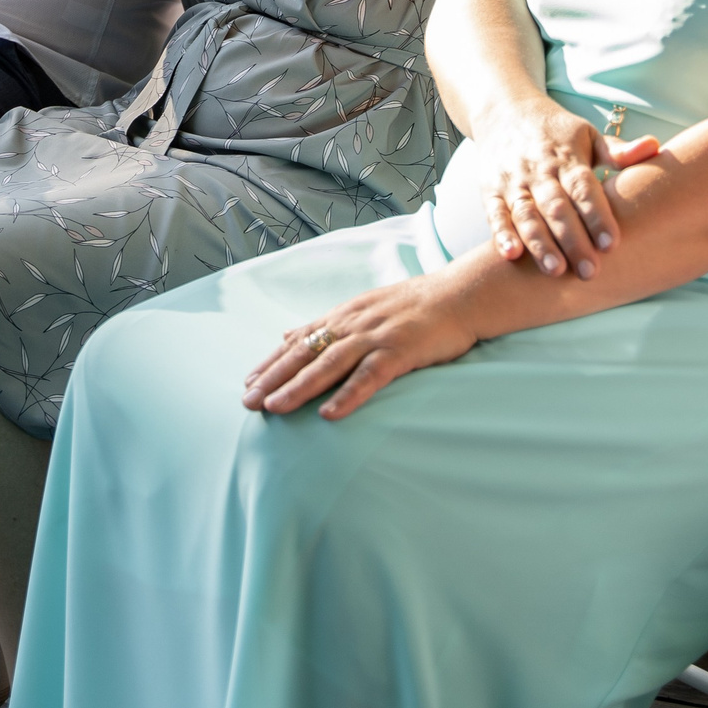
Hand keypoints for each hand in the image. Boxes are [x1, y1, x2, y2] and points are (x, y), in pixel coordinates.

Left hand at [241, 273, 477, 420]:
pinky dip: (348, 395)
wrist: (461, 293)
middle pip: (306, 354)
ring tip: (274, 408)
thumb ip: (327, 324)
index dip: (272, 362)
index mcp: (344, 316)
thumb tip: (289, 333)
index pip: (299, 341)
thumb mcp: (364, 308)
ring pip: (329, 364)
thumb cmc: (415, 306)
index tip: (247, 383)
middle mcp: (353, 324)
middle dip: (274, 378)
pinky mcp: (400, 350)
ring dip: (299, 387)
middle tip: (247, 401)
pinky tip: (329, 414)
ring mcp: (376, 336)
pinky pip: (369, 376)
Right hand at [481, 100, 661, 279]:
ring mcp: (513, 181)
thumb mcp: (588, 135)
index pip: (583, 187)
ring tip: (555, 271)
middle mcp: (539, 170)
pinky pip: (494, 213)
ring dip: (539, 243)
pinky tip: (511, 255)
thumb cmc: (556, 131)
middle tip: (590, 271)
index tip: (611, 243)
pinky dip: (501, 234)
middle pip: (556, 207)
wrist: (504, 110)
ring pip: (526, 214)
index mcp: (567, 157)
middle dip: (572, 240)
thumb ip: (618, 151)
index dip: (597, 215)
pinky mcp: (490, 190)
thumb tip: (655, 147)